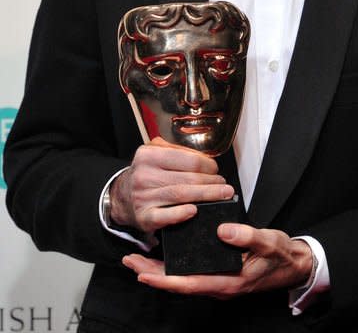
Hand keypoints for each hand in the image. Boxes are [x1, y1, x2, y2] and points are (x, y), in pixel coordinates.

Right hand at [109, 137, 233, 233]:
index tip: (216, 170)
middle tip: (225, 185)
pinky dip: (181, 214)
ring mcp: (143, 197)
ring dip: (206, 195)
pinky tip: (195, 211)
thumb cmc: (146, 173)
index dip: (207, 165)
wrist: (121, 197)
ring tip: (221, 195)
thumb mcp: (155, 153)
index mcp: (149, 155)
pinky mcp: (144, 217)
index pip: (187, 159)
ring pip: (181, 195)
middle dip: (211, 182)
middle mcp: (144, 175)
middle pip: (188, 178)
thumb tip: (205, 158)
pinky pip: (165, 216)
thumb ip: (177, 150)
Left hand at [122, 224, 312, 297]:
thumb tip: (223, 230)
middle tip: (129, 262)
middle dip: (152, 275)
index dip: (164, 280)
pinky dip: (174, 267)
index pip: (189, 284)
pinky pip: (191, 274)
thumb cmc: (282, 255)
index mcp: (228, 282)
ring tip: (138, 260)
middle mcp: (219, 285)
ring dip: (159, 272)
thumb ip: (248, 236)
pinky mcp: (220, 274)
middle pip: (179, 284)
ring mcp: (218, 281)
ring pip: (183, 280)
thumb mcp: (269, 242)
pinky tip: (165, 257)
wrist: (294, 265)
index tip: (143, 274)